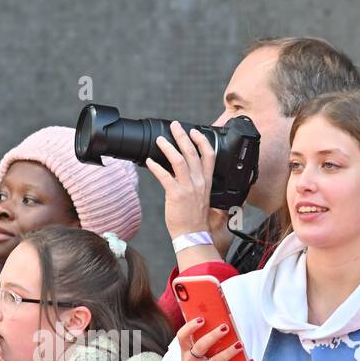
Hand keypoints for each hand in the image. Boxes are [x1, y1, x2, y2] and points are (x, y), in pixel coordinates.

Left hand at [147, 123, 217, 239]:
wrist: (193, 235)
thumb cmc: (195, 219)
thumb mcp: (202, 198)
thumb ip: (196, 184)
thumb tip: (185, 174)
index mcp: (206, 181)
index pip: (209, 155)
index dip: (202, 141)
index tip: (194, 131)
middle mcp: (199, 182)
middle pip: (192, 152)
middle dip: (182, 136)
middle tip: (175, 126)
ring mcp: (188, 187)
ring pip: (179, 160)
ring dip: (168, 147)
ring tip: (160, 140)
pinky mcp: (176, 194)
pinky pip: (164, 176)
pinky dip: (156, 166)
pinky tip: (149, 161)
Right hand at [174, 316, 251, 360]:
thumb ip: (201, 349)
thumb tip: (223, 331)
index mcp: (185, 355)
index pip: (182, 337)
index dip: (190, 326)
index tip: (201, 319)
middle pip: (201, 346)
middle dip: (213, 336)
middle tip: (226, 327)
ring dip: (229, 352)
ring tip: (240, 345)